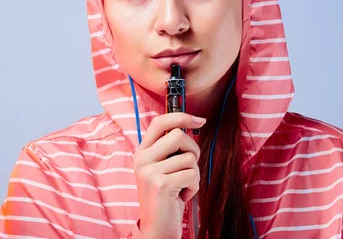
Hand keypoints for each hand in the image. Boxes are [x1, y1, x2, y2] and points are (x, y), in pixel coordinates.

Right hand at [133, 113, 205, 238]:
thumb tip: (192, 123)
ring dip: (194, 174)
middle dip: (194, 150)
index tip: (200, 120)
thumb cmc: (165, 197)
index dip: (182, 116)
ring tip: (183, 186)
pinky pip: (192, 174)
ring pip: (189, 157)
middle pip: (179, 136)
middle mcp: (142, 159)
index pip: (160, 122)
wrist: (156, 228)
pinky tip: (183, 196)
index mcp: (142, 152)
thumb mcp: (162, 168)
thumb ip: (169, 149)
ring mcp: (149, 171)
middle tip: (190, 167)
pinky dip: (194, 187)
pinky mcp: (161, 185)